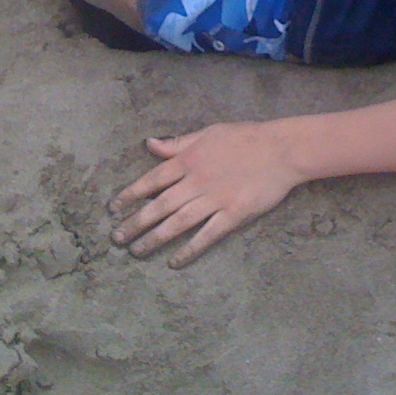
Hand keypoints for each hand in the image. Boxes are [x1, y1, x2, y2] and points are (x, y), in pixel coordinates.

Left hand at [109, 121, 304, 267]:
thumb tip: (150, 144)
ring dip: (155, 238)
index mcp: (188, 160)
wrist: (281, 150)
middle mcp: (196, 181)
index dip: (131, 195)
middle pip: (159, 205)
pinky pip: (207, 235)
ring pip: (177, 223)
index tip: (114, 208)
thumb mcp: (207, 133)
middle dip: (135, 223)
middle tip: (117, 238)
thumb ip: (178, 144)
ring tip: (136, 251)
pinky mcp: (233, 215)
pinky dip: (190, 249)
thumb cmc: (245, 138)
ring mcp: (214, 200)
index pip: (151, 180)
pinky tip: (175, 261)